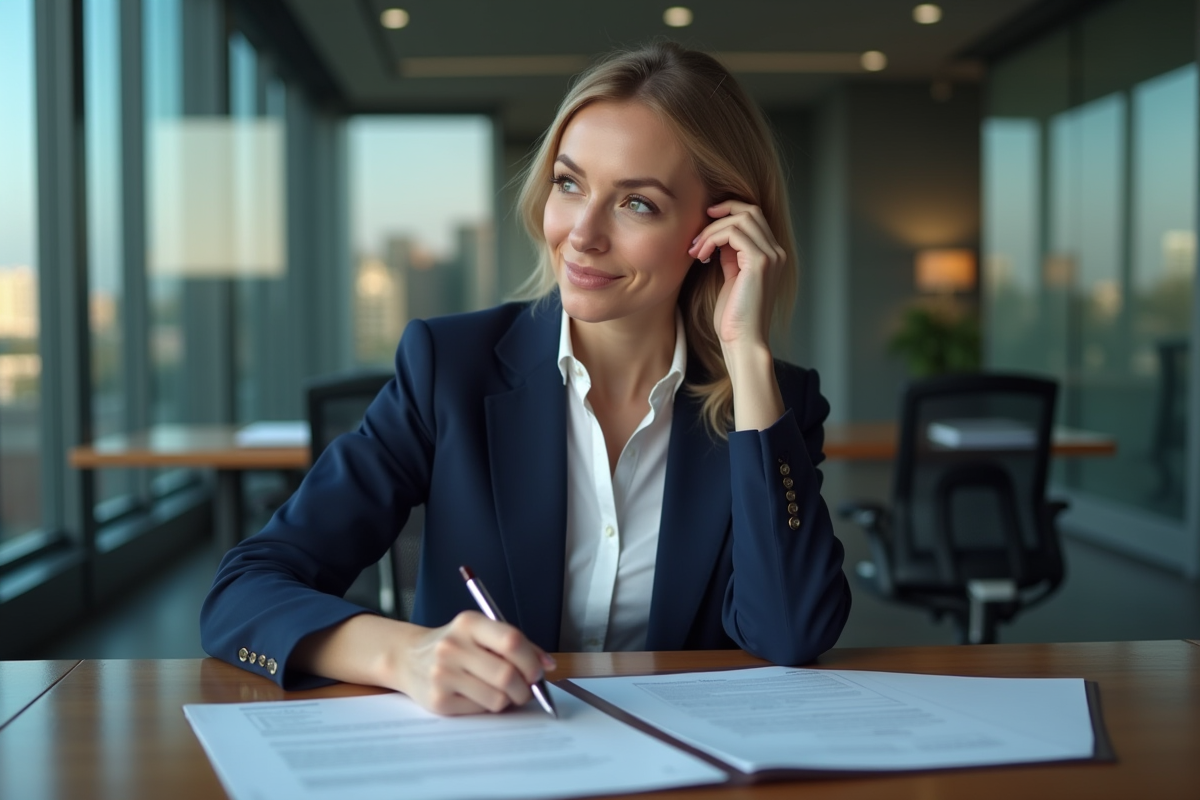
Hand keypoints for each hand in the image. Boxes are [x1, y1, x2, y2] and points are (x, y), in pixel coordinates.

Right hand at [290, 612, 555, 716]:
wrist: (407, 657)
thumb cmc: (455, 644)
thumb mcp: (480, 632)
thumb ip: (515, 644)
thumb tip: (548, 665)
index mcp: (469, 623)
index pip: (512, 641)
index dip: (532, 660)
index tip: (538, 671)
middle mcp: (453, 647)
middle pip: (507, 675)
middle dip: (526, 688)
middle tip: (526, 689)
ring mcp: (443, 675)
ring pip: (497, 698)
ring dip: (508, 700)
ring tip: (502, 692)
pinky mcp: (438, 700)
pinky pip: (480, 710)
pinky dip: (488, 707)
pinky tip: (478, 695)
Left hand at [687, 200, 786, 349]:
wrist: (742, 340)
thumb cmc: (733, 316)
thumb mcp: (732, 277)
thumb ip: (731, 255)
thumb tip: (718, 235)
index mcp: (772, 255)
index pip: (753, 217)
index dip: (727, 214)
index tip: (704, 226)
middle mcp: (777, 252)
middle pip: (749, 211)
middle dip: (719, 215)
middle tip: (696, 235)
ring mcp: (771, 256)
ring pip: (740, 218)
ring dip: (711, 230)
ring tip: (695, 251)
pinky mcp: (760, 262)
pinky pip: (733, 233)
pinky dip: (712, 238)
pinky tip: (702, 255)